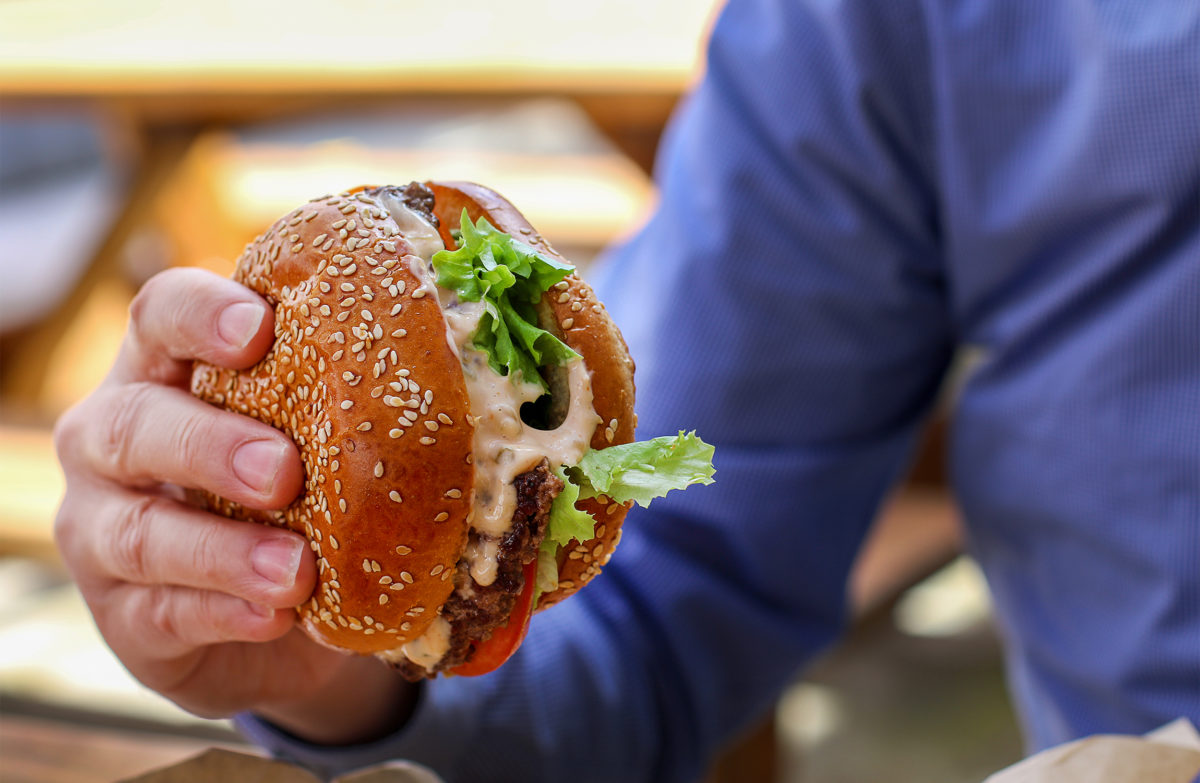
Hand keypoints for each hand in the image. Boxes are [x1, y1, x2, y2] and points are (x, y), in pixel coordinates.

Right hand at [54, 268, 413, 741]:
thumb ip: (356, 397)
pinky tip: (275, 615)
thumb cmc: (303, 494)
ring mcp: (104, 531)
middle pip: (132, 423)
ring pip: (139, 532)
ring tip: (294, 571)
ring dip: (222, 550)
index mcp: (170, 371)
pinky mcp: (125, 615)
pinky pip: (160, 612)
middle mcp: (117, 440)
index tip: (260, 327)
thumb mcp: (321, 437)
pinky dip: (223, 612)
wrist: (277, 613)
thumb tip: (492, 364)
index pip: (161, 314)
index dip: (201, 313)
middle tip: (284, 469)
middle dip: (209, 443)